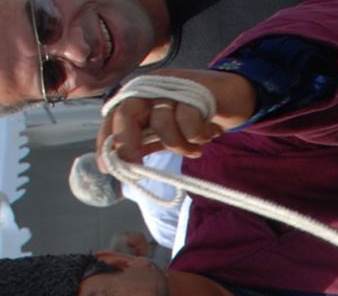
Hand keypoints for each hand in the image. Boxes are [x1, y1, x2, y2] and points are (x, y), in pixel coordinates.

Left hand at [97, 69, 256, 164]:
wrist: (230, 94)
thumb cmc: (193, 115)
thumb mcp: (164, 132)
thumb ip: (144, 143)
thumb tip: (118, 165)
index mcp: (138, 97)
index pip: (113, 117)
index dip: (106, 142)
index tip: (107, 167)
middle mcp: (149, 88)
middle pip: (127, 112)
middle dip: (129, 143)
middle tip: (139, 166)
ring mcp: (171, 86)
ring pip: (163, 124)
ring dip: (181, 146)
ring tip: (195, 149)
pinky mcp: (194, 89)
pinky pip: (190, 125)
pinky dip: (200, 137)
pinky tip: (208, 133)